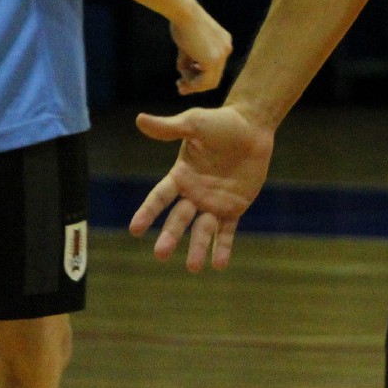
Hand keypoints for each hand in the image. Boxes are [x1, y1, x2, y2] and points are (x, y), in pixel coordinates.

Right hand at [129, 105, 273, 271]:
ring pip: (202, 230)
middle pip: (178, 219)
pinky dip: (223, 247)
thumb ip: (168, 127)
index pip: (159, 198)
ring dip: (197, 248)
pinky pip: (227, 231)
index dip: (147, 213)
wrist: (252, 126)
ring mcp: (213, 203)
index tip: (135, 229)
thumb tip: (139, 119)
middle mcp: (193, 194)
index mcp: (180, 176)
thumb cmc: (221, 122)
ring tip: (194, 268)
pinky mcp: (234, 207)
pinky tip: (219, 264)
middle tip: (160, 254)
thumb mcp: (194, 123)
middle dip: (170, 236)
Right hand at [170, 7, 231, 94]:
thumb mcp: (187, 46)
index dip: (198, 76)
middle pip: (213, 76)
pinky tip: (182, 73)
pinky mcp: (213, 60)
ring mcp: (222, 55)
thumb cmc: (182, 23)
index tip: (183, 80)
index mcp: (223, 42)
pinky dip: (191, 83)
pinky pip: (203, 82)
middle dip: (195, 84)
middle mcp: (226, 49)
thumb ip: (189, 62)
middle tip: (180, 87)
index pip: (214, 66)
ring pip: (209, 82)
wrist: (183, 12)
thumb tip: (184, 82)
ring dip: (191, 84)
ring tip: (179, 78)